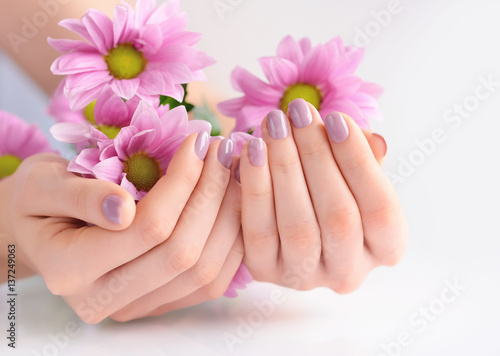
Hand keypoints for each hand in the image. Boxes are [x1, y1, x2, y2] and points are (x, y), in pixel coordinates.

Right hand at [1, 134, 242, 322]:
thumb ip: (80, 196)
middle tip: (224, 151)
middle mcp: (104, 300)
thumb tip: (123, 207)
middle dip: (212, 195)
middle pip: (183, 253)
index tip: (198, 140)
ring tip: (234, 170)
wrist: (42, 229)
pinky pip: (210, 282)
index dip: (182, 181)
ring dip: (229, 216)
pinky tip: (234, 202)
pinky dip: (231, 241)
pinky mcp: (159, 303)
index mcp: (70, 270)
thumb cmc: (40, 200)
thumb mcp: (42, 184)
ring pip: (205, 271)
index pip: (147, 228)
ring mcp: (136, 306)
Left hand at [239, 99, 407, 292]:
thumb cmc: (330, 185)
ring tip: (274, 124)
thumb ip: (366, 157)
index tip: (335, 118)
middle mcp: (350, 271)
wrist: (291, 212)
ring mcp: (307, 278)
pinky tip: (252, 151)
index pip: (380, 208)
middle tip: (297, 112)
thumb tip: (373, 141)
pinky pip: (259, 232)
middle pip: (339, 217)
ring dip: (284, 168)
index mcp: (386, 247)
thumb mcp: (354, 172)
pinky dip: (255, 188)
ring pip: (298, 227)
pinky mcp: (267, 271)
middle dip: (316, 156)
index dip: (358, 161)